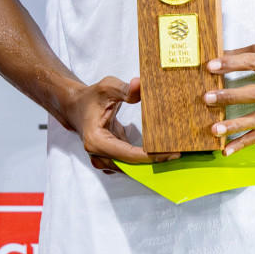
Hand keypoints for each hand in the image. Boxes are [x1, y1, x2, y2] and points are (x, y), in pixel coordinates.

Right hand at [61, 76, 180, 173]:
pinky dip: (143, 160)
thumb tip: (140, 85)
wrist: (75, 107)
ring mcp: (102, 159)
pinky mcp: (109, 158)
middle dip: (155, 161)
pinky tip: (160, 152)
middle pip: (132, 165)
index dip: (152, 156)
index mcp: (96, 141)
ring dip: (150, 163)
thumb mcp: (107, 87)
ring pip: (131, 168)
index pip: (129, 155)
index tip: (172, 153)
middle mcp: (98, 155)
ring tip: (172, 155)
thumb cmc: (91, 97)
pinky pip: (129, 163)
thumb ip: (125, 88)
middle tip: (179, 155)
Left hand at [203, 44, 254, 154]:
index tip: (210, 66)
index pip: (254, 61)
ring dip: (236, 125)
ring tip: (215, 130)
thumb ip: (250, 53)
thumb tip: (220, 53)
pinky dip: (245, 142)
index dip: (232, 63)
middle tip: (207, 98)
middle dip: (231, 96)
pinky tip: (228, 149)